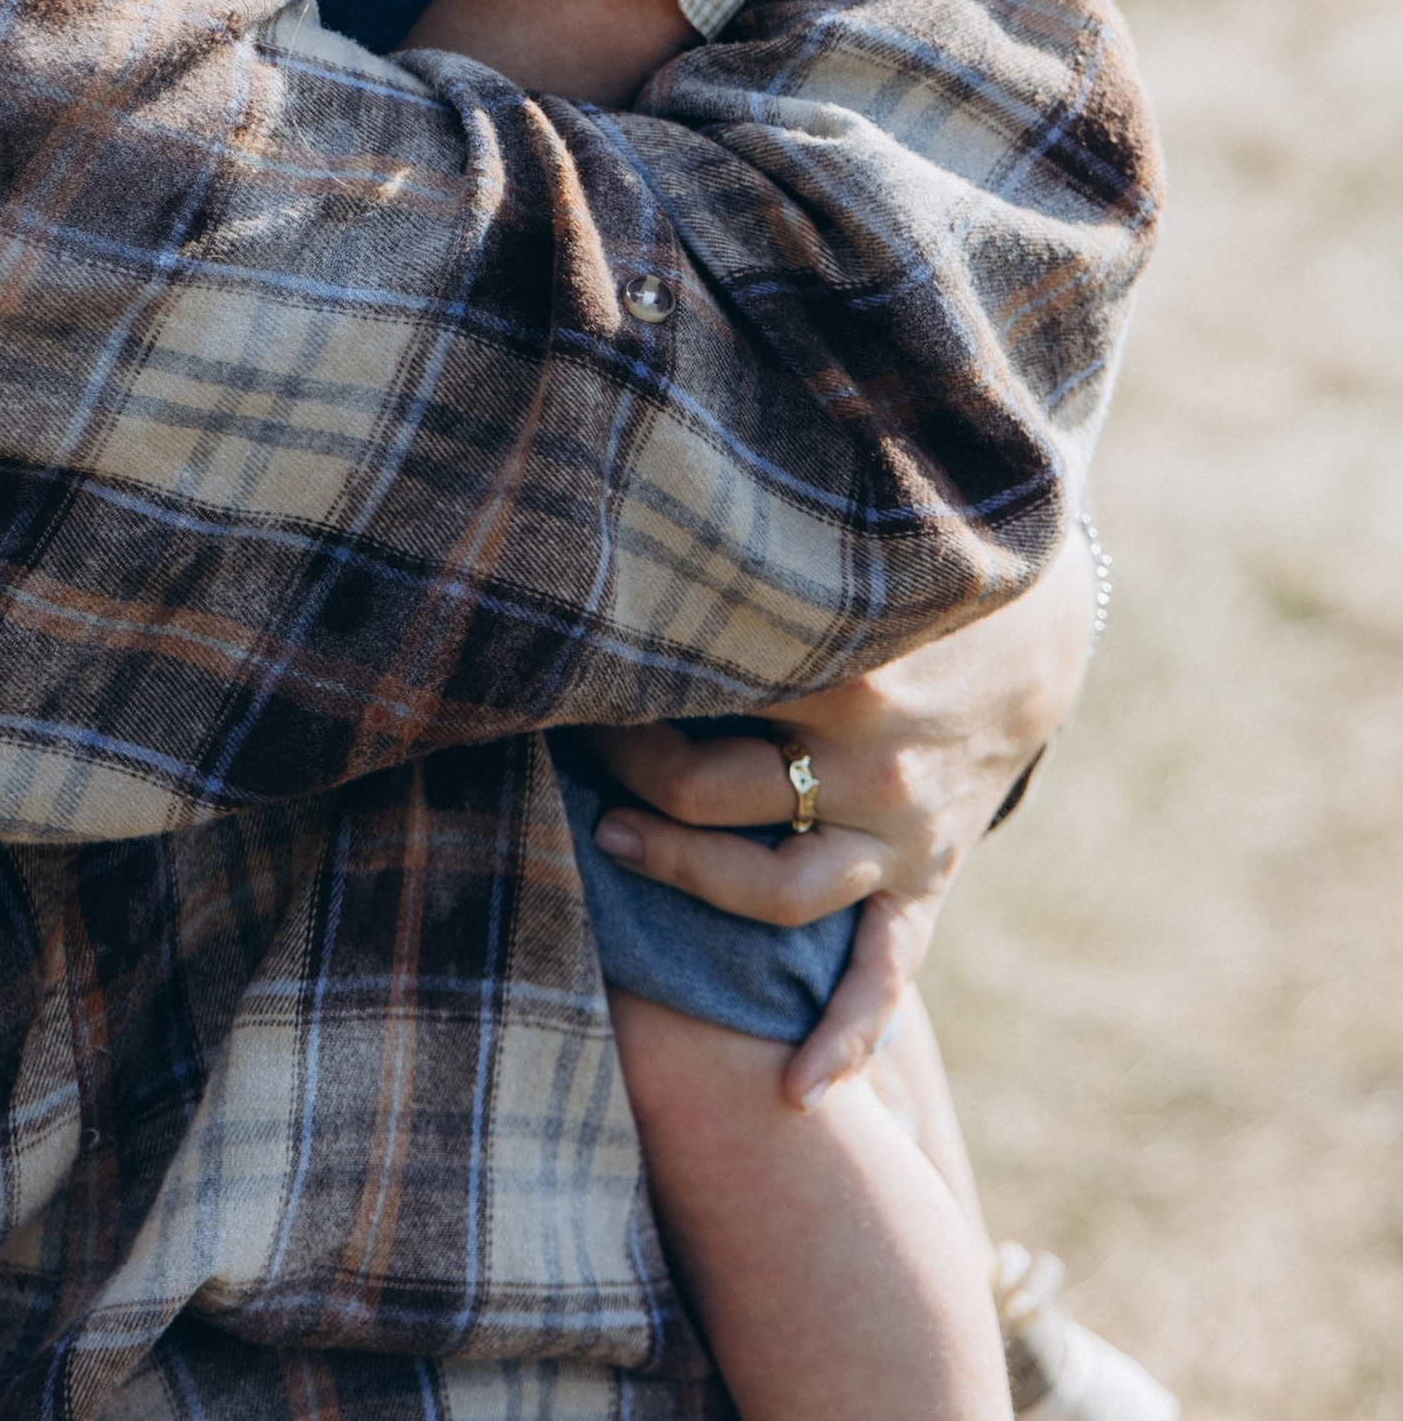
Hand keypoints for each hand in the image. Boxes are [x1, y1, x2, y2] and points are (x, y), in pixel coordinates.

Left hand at [580, 531, 1093, 1104]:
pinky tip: (799, 1097)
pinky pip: (886, 973)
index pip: (698, 694)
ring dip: (687, 877)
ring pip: (775, 892)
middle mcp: (873, 766)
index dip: (620, 686)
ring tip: (610, 842)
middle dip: (628, 767)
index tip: (574, 663)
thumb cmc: (916, 567)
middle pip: (712, 791)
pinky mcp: (928, 875)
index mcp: (848, 674)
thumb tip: (642, 512)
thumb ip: (759, 553)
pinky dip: (848, 1040)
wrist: (1037, 623)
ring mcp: (902, 834)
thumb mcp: (844, 554)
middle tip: (572, 732)